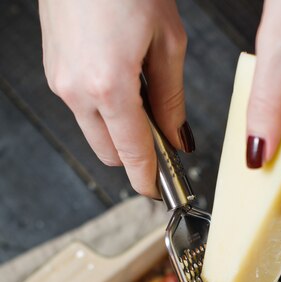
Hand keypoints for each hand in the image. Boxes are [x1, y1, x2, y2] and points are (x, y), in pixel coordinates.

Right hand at [39, 0, 193, 197]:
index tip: (159, 190)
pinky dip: (103, 110)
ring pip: (93, 132)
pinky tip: (121, 84)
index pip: (132, 154)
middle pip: (108, 152)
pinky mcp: (52, 70)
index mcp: (109, 88)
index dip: (148, 178)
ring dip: (118, 131)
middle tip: (161, 141)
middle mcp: (76, 92)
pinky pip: (80, 108)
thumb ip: (172, 100)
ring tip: (143, 100)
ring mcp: (59, 81)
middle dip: (134, 155)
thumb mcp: (168, 41)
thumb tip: (177, 138)